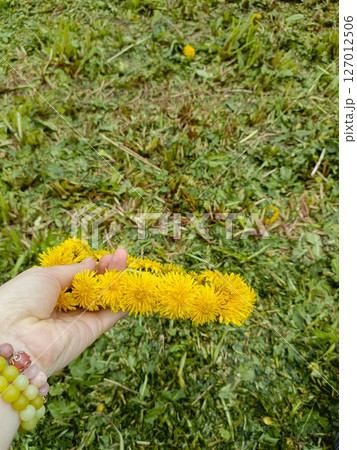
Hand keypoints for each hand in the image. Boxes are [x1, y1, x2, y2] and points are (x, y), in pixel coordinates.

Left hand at [0, 249, 126, 376]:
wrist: (15, 336)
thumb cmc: (21, 299)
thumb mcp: (45, 276)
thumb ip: (72, 270)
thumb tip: (91, 262)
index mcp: (50, 294)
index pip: (78, 279)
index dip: (92, 267)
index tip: (103, 256)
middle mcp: (66, 308)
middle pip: (94, 287)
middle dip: (107, 270)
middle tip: (119, 255)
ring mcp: (80, 320)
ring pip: (105, 298)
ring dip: (117, 280)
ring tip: (125, 260)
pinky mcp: (92, 332)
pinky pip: (111, 314)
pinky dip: (123, 300)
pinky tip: (130, 283)